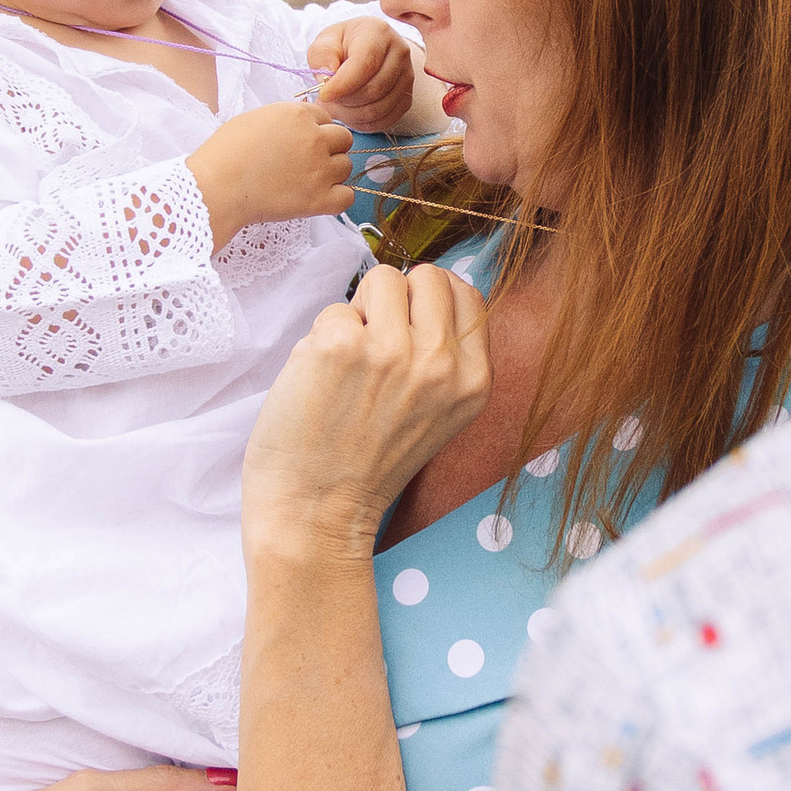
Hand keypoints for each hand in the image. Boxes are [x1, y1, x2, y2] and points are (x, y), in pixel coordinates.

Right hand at [189, 100, 355, 252]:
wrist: (217, 187)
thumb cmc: (226, 153)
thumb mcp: (256, 118)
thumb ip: (286, 118)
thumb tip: (303, 124)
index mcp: (298, 115)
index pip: (326, 118)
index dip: (315, 130)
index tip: (301, 143)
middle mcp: (314, 139)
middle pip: (343, 139)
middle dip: (329, 148)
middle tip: (307, 161)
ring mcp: (320, 170)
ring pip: (346, 167)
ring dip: (332, 173)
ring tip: (307, 181)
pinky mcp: (319, 199)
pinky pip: (347, 196)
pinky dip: (337, 198)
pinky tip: (320, 198)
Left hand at [242, 259, 490, 565]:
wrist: (316, 514)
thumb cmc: (368, 465)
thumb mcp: (438, 415)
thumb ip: (444, 358)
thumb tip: (427, 293)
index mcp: (473, 380)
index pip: (468, 294)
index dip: (430, 302)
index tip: (407, 329)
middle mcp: (440, 362)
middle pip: (427, 276)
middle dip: (396, 299)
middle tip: (373, 346)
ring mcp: (390, 350)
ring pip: (381, 278)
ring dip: (359, 312)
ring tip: (347, 362)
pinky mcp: (340, 345)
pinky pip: (333, 309)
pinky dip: (321, 339)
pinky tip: (320, 382)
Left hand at [308, 15, 422, 132]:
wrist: (366, 51)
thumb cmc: (342, 45)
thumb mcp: (325, 41)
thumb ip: (321, 55)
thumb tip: (326, 78)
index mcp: (379, 33)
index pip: (365, 64)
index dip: (342, 85)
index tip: (323, 95)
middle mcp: (400, 52)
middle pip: (373, 90)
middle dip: (345, 101)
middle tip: (327, 99)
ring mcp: (408, 76)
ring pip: (379, 108)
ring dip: (351, 114)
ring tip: (335, 106)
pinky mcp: (407, 97)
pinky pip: (385, 120)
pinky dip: (363, 123)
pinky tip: (349, 113)